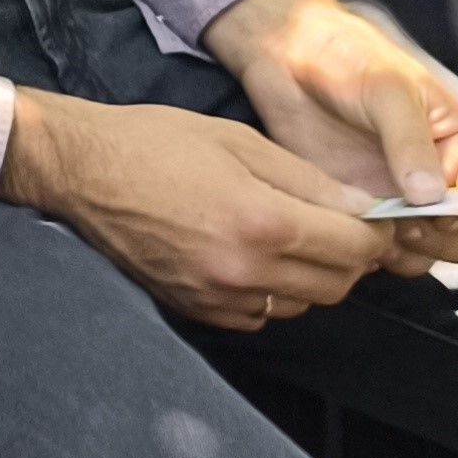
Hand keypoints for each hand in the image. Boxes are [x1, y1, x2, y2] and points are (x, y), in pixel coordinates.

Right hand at [0, 89, 390, 331]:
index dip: (375, 233)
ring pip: (302, 304)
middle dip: (348, 255)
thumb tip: (364, 208)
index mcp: (261, 222)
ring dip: (311, 276)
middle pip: (337, 284)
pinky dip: (271, 292)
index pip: (354, 247)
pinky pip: (261, 315)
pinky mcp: (197, 310)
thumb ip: (308, 180)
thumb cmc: (155, 144)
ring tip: (288, 235)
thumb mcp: (241, 141)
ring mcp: (218, 297)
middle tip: (336, 222)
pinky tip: (251, 256)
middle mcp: (244, 271)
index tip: (375, 218)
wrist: (81, 171)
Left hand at [199, 0, 457, 271]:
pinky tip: (347, 230)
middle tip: (402, 223)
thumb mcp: (386, 88)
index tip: (439, 213)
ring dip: (407, 252)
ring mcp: (399, 198)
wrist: (287, 56)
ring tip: (373, 224)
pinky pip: (382, 250)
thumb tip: (432, 197)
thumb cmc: (348, 58)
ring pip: (427, 251)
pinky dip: (372, 252)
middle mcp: (438, 177)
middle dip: (441, 241)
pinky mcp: (363, 210)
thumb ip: (409, 141)